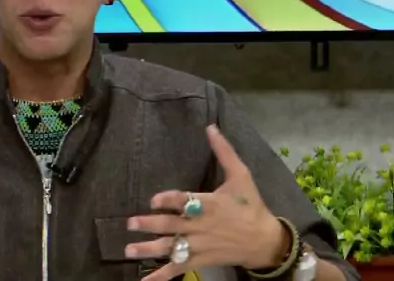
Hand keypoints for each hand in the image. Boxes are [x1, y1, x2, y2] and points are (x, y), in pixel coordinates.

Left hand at [124, 125, 287, 280]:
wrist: (265, 240)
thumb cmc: (251, 205)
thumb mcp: (241, 175)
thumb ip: (224, 152)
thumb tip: (210, 127)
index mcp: (210, 204)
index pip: (186, 202)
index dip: (169, 201)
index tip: (153, 200)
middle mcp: (202, 226)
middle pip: (173, 226)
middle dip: (150, 225)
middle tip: (130, 223)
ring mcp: (200, 246)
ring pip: (172, 248)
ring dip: (149, 250)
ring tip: (129, 250)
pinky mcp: (201, 260)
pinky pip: (178, 269)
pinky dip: (161, 276)